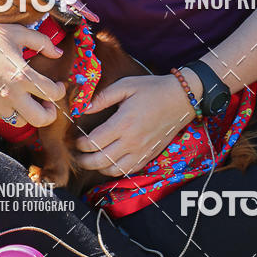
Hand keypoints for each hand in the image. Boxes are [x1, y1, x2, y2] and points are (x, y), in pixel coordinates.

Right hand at [0, 20, 66, 128]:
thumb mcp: (19, 33)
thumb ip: (43, 42)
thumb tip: (58, 52)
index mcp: (22, 75)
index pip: (52, 93)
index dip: (61, 91)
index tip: (59, 86)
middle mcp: (11, 93)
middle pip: (40, 119)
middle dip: (50, 114)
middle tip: (50, 104)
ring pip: (22, 122)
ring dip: (31, 114)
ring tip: (31, 102)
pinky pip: (5, 118)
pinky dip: (14, 113)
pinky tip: (15, 99)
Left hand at [74, 74, 195, 176]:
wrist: (181, 99)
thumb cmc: (152, 89)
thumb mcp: (126, 85)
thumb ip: (103, 97)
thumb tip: (83, 108)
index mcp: (123, 123)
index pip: (94, 142)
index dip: (80, 144)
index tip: (76, 139)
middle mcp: (131, 141)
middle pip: (100, 161)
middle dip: (84, 160)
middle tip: (77, 155)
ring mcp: (141, 151)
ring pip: (113, 170)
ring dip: (98, 168)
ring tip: (91, 160)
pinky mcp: (148, 156)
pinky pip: (128, 171)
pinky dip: (115, 171)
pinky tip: (110, 163)